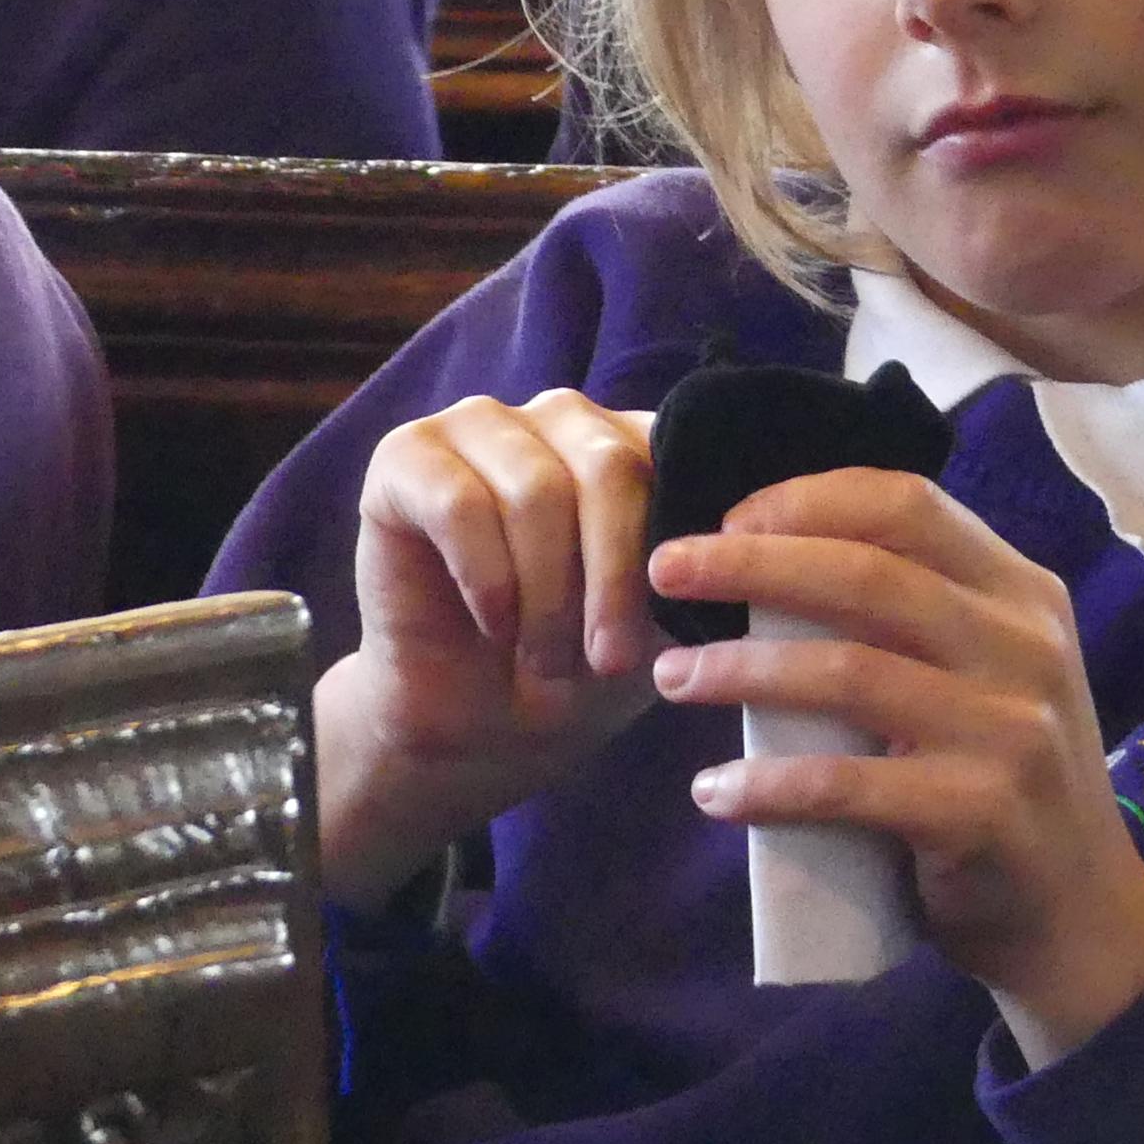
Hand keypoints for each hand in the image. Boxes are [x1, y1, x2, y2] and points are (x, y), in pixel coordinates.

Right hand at [313, 391, 663, 905]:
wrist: (477, 726)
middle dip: (612, 578)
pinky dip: (487, 579)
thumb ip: (691, 566)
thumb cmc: (575, 667)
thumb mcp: (655, 620)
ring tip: (543, 657)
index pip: (673, 455)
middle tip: (607, 661)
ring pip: (535, 491)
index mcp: (626, 441)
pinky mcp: (406, 456)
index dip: (678, 546)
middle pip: (607, 467)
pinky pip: (459, 504)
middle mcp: (555, 418)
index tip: (682, 627)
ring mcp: (477, 427)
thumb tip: (737, 545)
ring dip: (546, 595)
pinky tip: (492, 624)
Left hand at [648, 468, 1143, 1063]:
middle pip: (864, 573)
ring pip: (845, 672)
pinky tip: (714, 791)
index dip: (807, 501)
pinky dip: (765, 785)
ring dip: (737, 671)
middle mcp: (1025, 647)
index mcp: (1022, 593)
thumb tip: (759, 557)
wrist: (1080, 918)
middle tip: (665, 572)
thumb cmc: (999, 776)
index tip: (727, 520)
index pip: (908, 504)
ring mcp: (1012, 731)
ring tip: (670, 678)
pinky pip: (844, 786)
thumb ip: (911, 614)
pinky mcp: (982, 814)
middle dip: (747, 564)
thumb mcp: (984, 672)